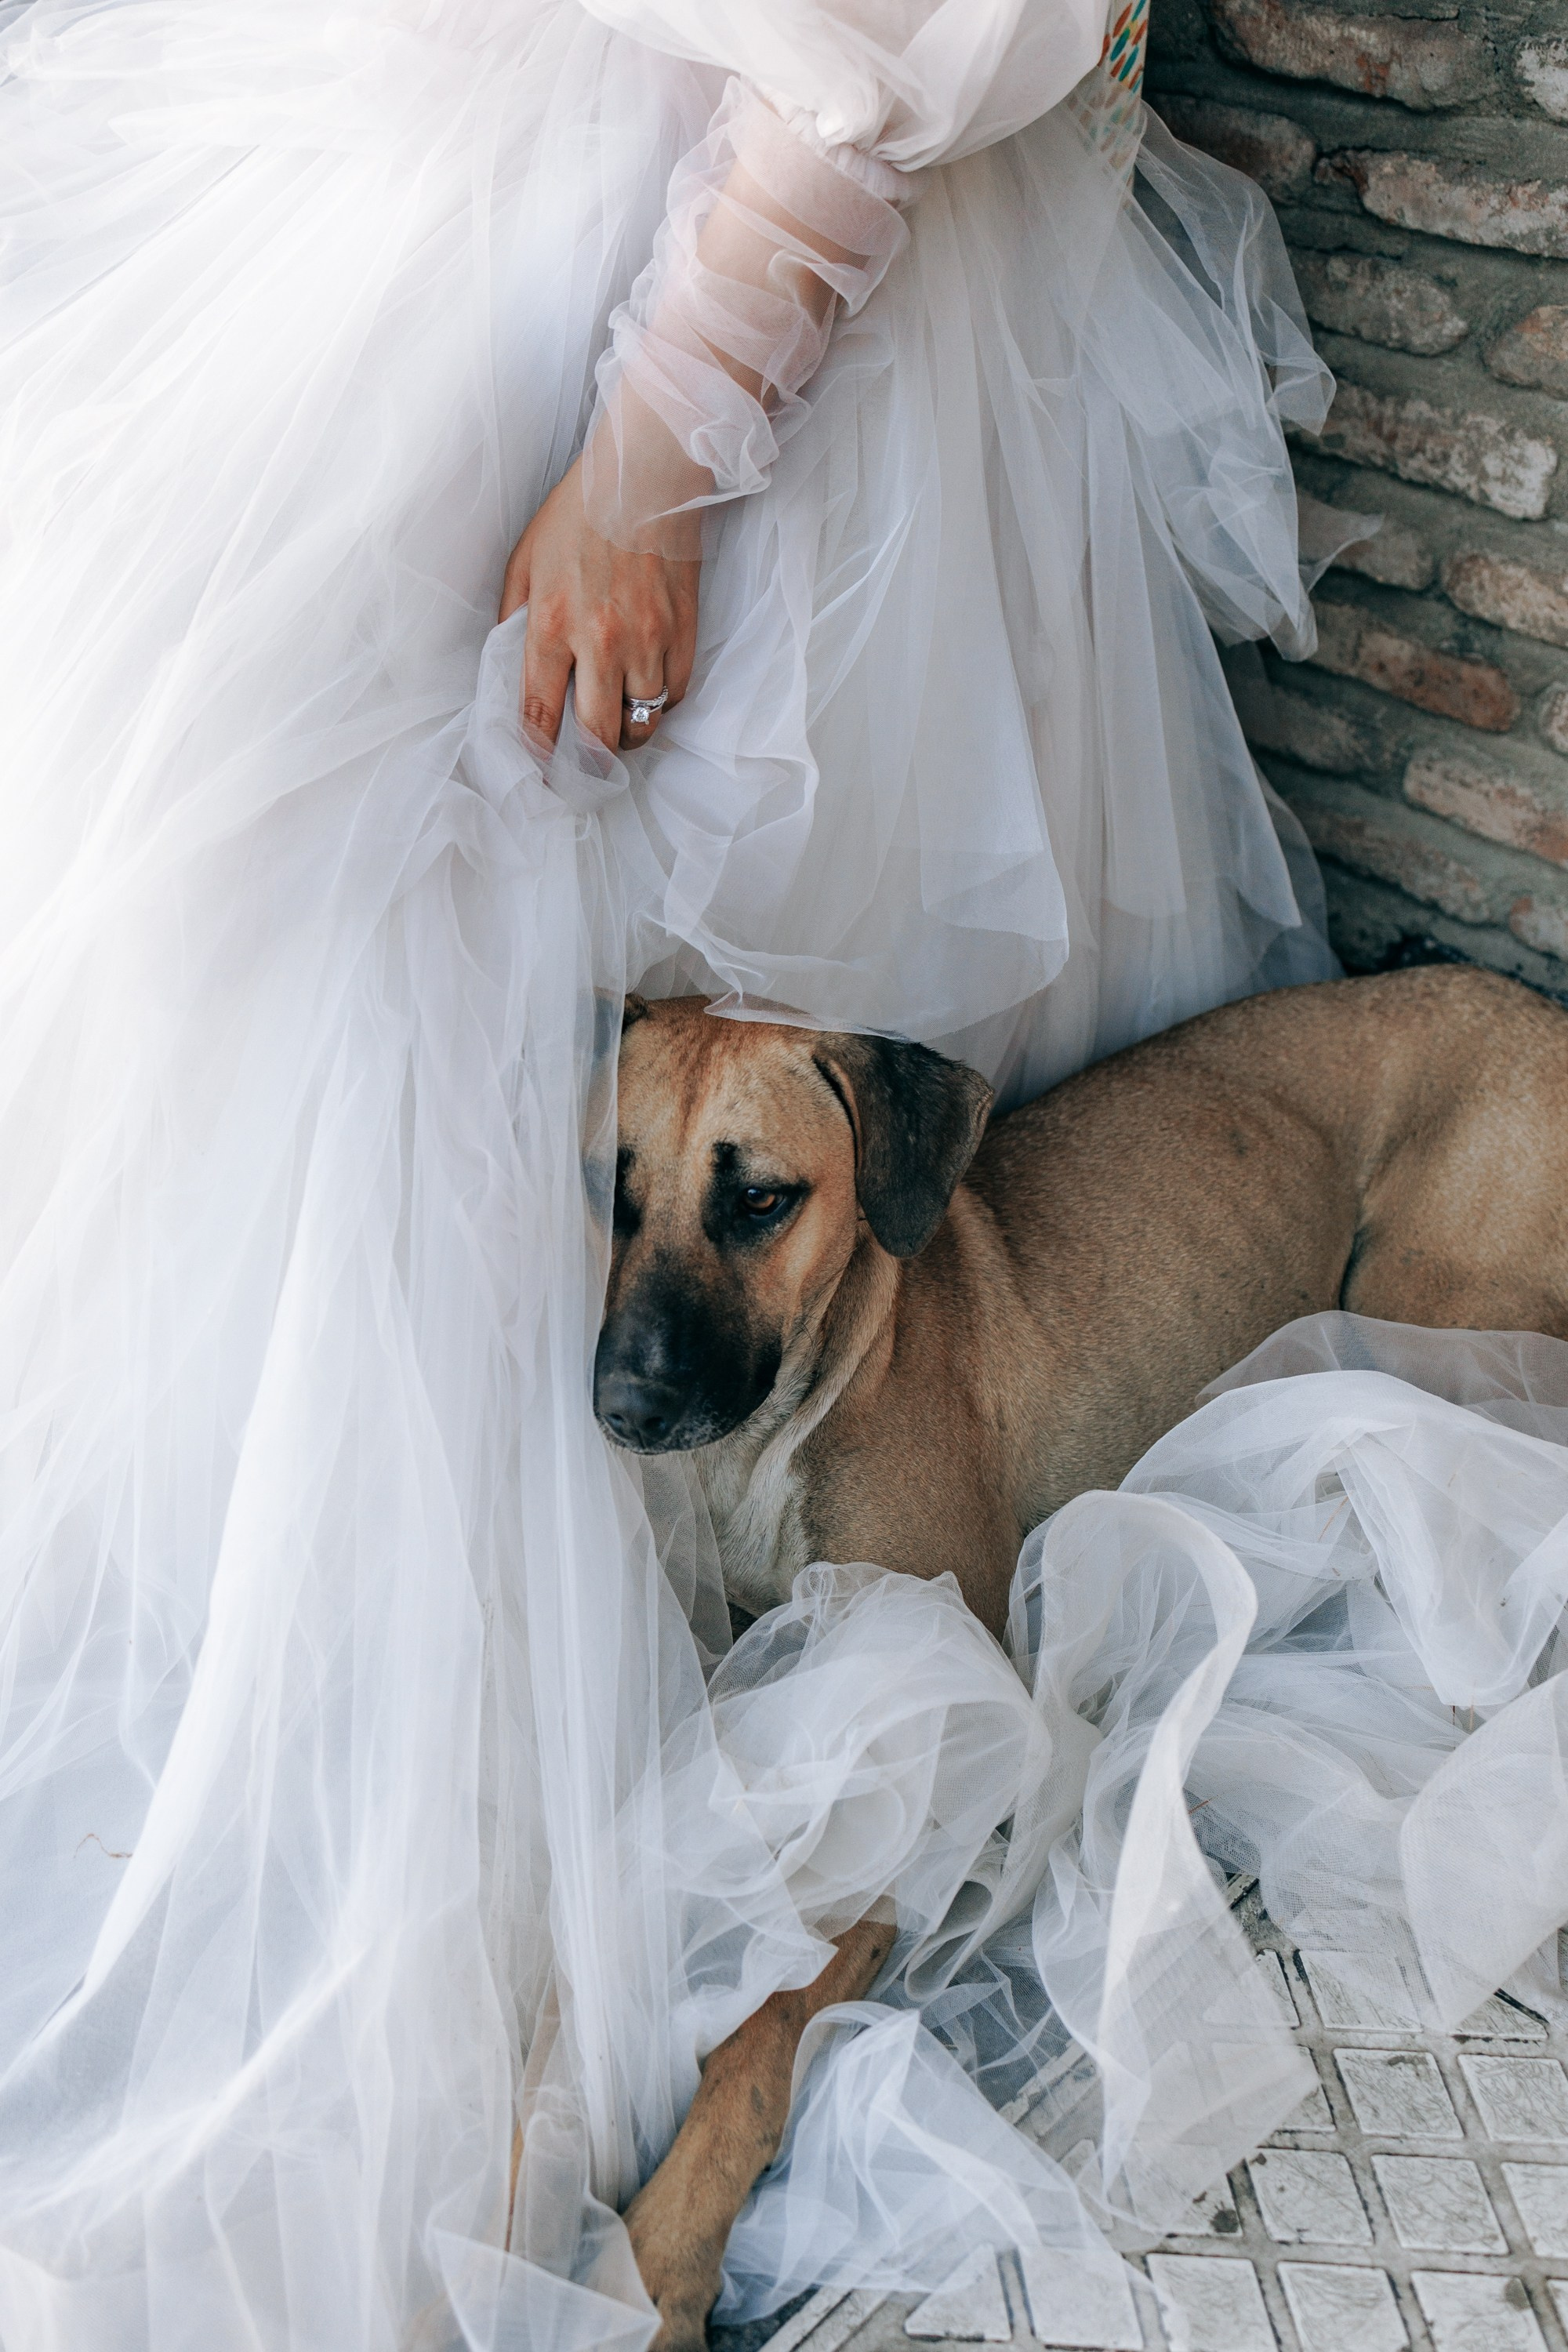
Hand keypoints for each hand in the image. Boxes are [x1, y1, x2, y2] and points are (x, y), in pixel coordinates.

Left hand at [500, 455, 699, 753]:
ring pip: (642, 722)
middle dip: (590, 761)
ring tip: (619, 726)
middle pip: (598, 735)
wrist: (645, 473)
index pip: (540, 713)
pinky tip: (648, 688)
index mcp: (551, 624)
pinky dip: (662, 701)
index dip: (538, 755)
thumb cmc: (579, 512)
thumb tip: (512, 669)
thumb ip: (513, 618)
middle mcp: (601, 640)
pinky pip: (676, 693)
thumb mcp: (524, 559)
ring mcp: (648, 639)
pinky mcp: (684, 631)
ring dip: (628, 733)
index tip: (540, 775)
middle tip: (586, 764)